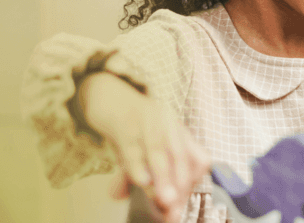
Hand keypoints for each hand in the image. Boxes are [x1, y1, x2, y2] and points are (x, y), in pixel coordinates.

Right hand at [79, 72, 210, 222]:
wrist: (106, 94)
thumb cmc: (129, 125)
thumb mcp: (139, 150)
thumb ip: (136, 175)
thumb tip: (125, 199)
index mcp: (178, 131)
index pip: (197, 159)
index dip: (191, 184)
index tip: (180, 205)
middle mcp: (168, 123)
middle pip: (181, 157)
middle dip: (180, 186)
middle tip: (175, 209)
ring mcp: (147, 120)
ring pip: (159, 152)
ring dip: (163, 179)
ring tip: (165, 201)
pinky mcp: (125, 120)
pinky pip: (133, 146)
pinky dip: (138, 165)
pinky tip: (141, 180)